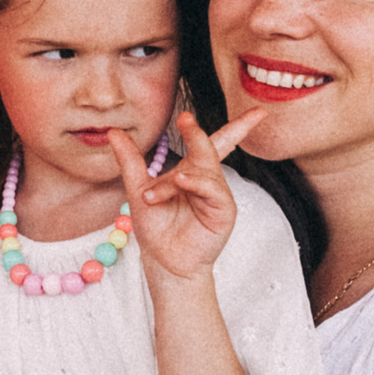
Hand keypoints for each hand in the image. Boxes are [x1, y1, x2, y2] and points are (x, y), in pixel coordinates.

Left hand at [112, 108, 258, 281]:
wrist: (163, 261)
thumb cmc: (155, 229)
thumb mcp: (138, 190)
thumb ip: (130, 160)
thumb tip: (115, 132)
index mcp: (192, 172)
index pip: (216, 142)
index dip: (238, 127)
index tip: (258, 112)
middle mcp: (207, 180)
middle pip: (209, 149)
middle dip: (197, 134)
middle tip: (185, 118)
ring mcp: (217, 195)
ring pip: (204, 170)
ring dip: (178, 179)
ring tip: (153, 196)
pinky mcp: (223, 210)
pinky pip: (213, 189)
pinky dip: (197, 184)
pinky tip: (182, 183)